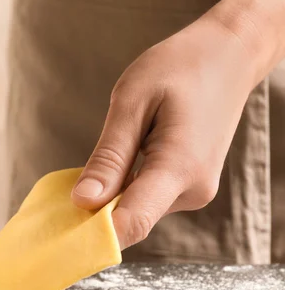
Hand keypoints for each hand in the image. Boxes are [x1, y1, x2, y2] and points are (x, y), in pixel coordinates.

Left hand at [71, 10, 259, 249]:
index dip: (92, 233)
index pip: (132, 223)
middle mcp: (192, 191)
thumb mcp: (133, 102)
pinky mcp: (191, 186)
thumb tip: (83, 202)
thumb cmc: (180, 68)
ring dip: (112, 195)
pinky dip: (127, 188)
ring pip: (138, 209)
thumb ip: (110, 157)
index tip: (60, 228)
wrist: (230, 56)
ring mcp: (195, 191)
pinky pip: (149, 198)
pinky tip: (122, 160)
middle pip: (131, 219)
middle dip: (96, 210)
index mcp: (179, 169)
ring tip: (106, 157)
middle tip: (69, 183)